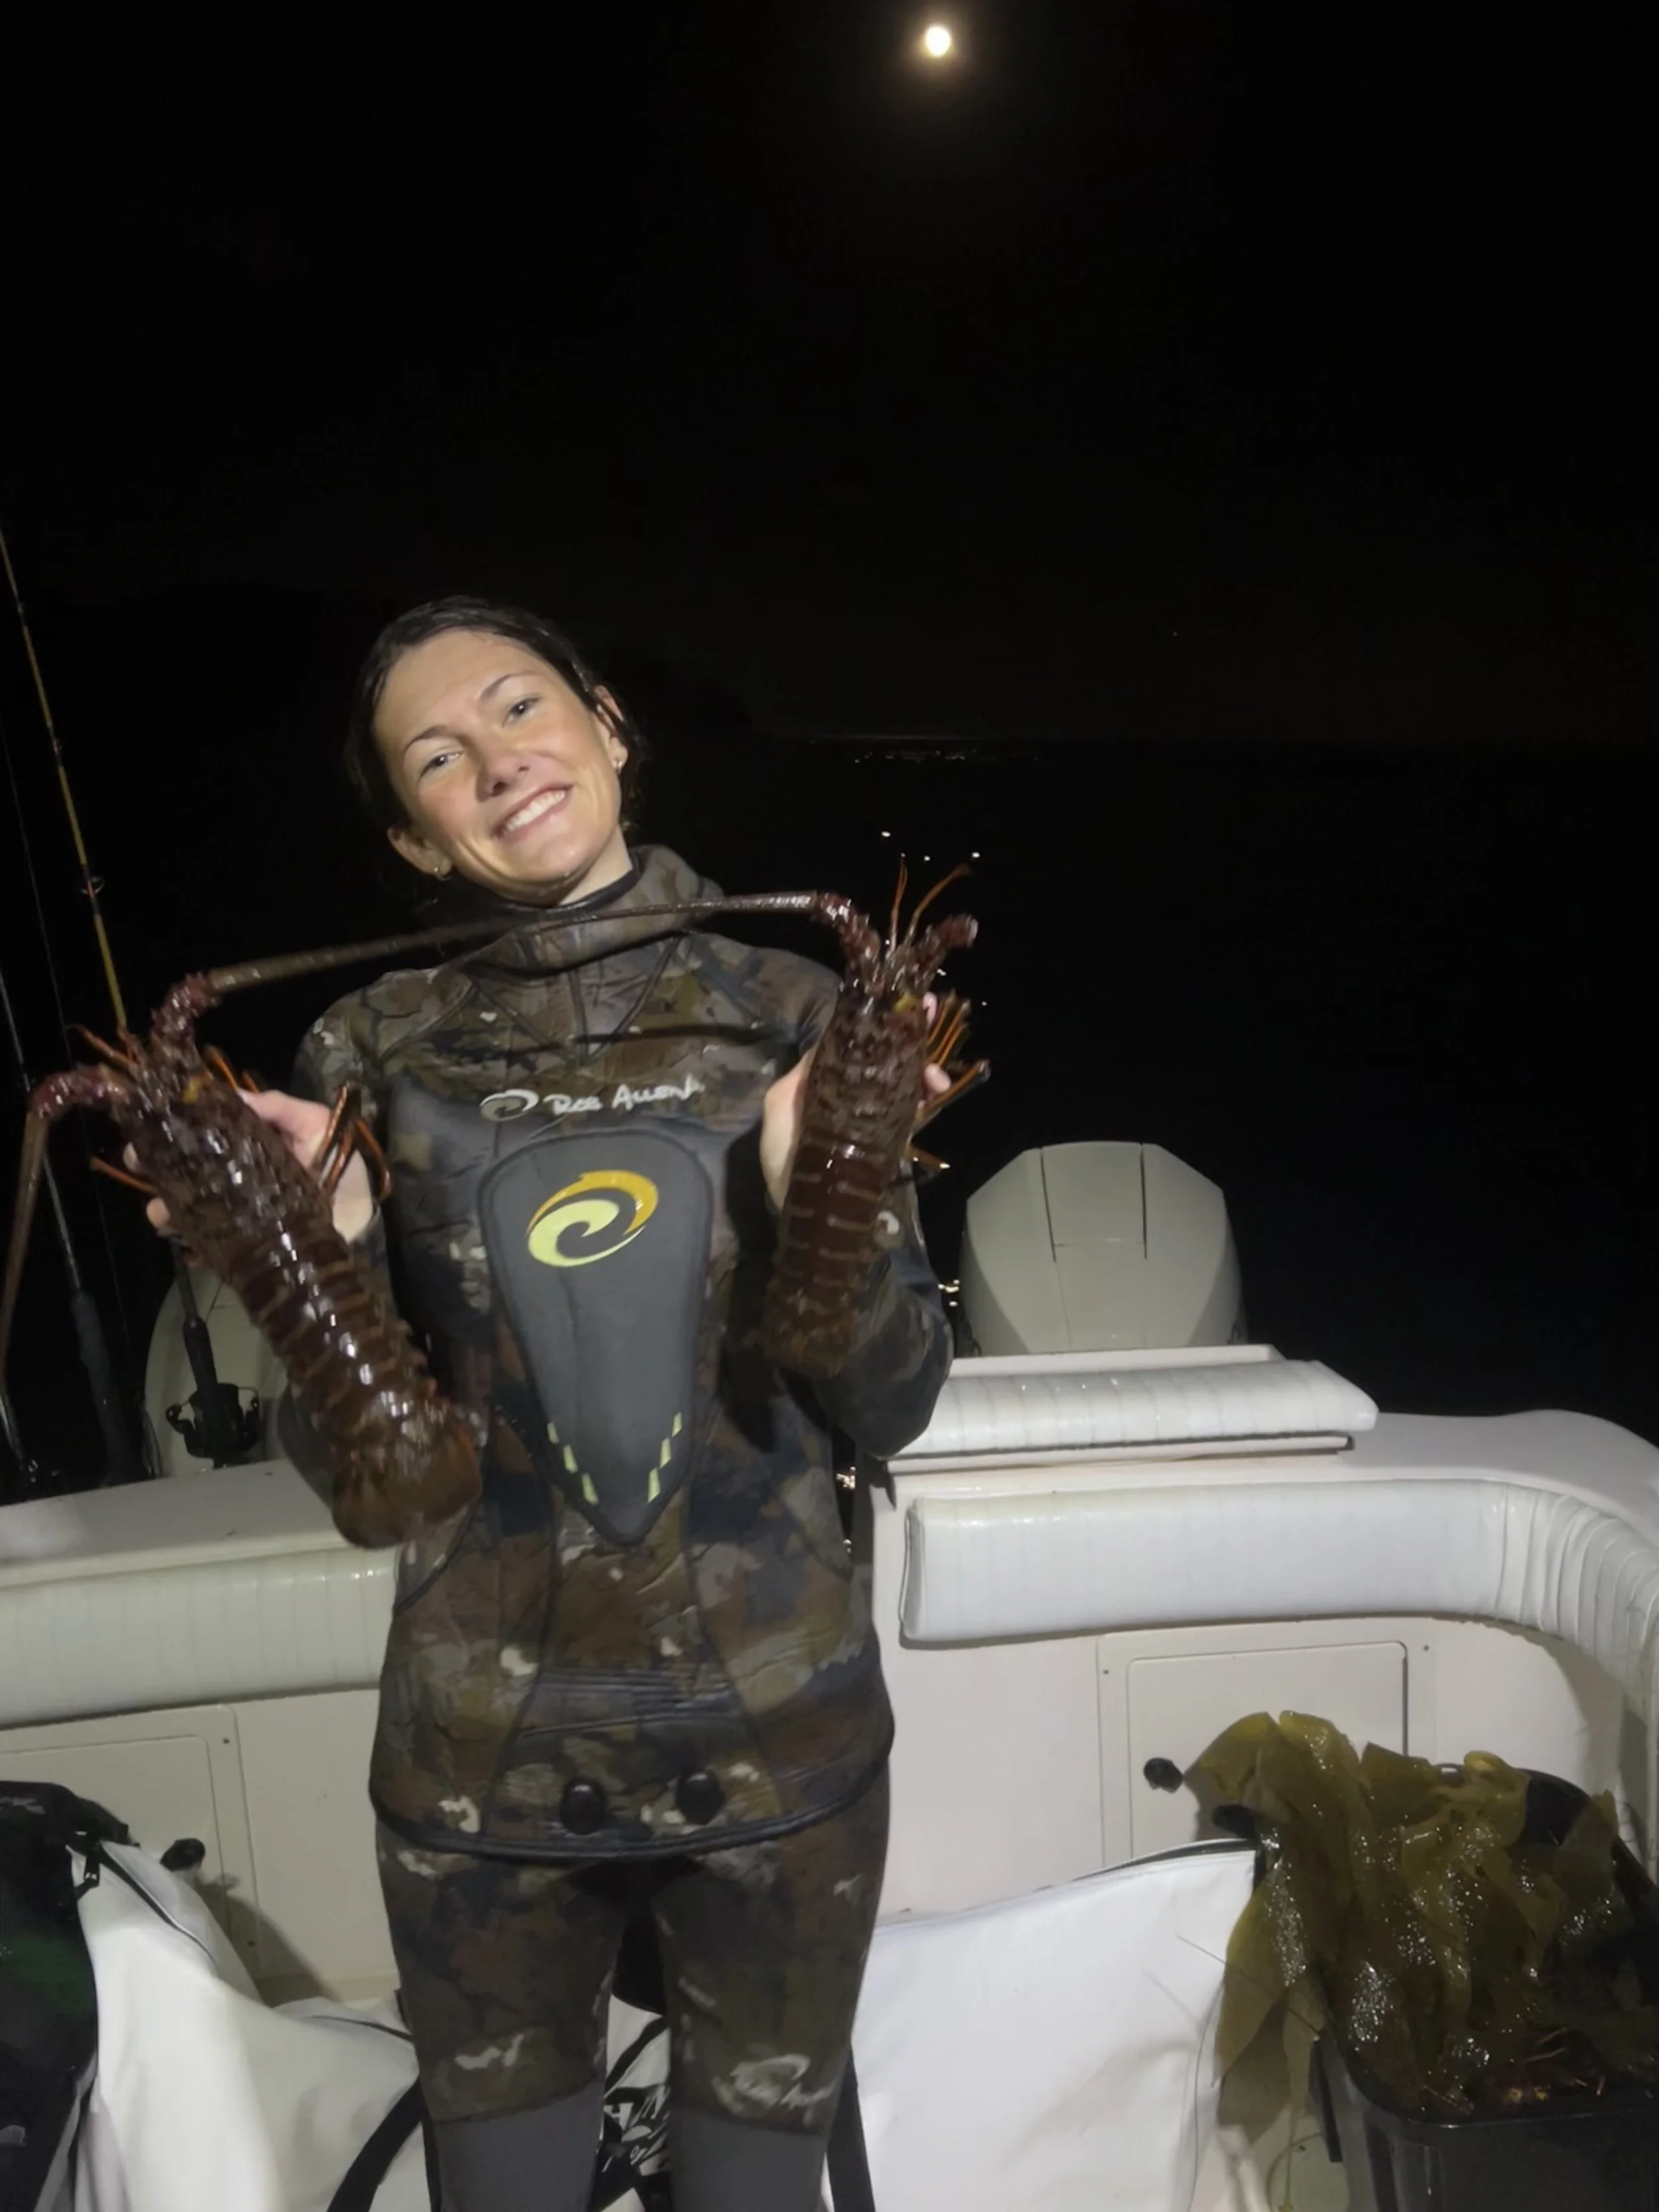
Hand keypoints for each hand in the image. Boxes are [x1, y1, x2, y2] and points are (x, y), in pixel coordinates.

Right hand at [139, 1088, 375, 1245]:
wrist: (362, 1223)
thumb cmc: (342, 1169)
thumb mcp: (316, 1125)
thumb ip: (279, 1107)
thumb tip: (231, 1093)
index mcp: (252, 1143)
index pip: (208, 1128)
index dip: (180, 1121)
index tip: (154, 1116)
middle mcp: (237, 1174)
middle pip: (189, 1164)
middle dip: (159, 1161)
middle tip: (136, 1158)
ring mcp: (235, 1208)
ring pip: (188, 1201)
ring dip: (165, 1200)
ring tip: (154, 1204)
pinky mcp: (238, 1240)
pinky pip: (202, 1235)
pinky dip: (183, 1232)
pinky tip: (170, 1225)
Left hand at [760, 999, 950, 1214]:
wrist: (807, 1211)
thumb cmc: (786, 1158)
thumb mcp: (781, 1108)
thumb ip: (803, 1074)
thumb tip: (827, 1039)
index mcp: (827, 1080)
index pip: (857, 1043)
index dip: (879, 1022)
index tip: (899, 1003)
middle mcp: (854, 1092)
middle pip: (887, 1057)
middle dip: (911, 1036)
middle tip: (930, 1014)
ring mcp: (874, 1114)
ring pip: (905, 1081)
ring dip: (925, 1070)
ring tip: (937, 1075)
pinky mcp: (890, 1137)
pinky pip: (912, 1111)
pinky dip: (926, 1099)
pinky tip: (934, 1092)